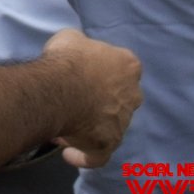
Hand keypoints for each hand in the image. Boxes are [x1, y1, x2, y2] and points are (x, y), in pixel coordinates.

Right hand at [42, 28, 142, 168]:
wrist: (60, 87)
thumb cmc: (66, 59)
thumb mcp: (71, 37)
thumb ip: (82, 46)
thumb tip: (78, 52)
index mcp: (129, 66)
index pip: (121, 69)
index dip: (100, 73)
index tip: (82, 76)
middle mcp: (133, 95)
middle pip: (119, 99)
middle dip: (100, 101)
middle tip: (75, 101)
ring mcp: (123, 121)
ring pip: (108, 127)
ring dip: (89, 127)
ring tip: (63, 127)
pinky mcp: (109, 143)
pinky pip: (97, 155)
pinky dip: (84, 156)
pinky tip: (68, 154)